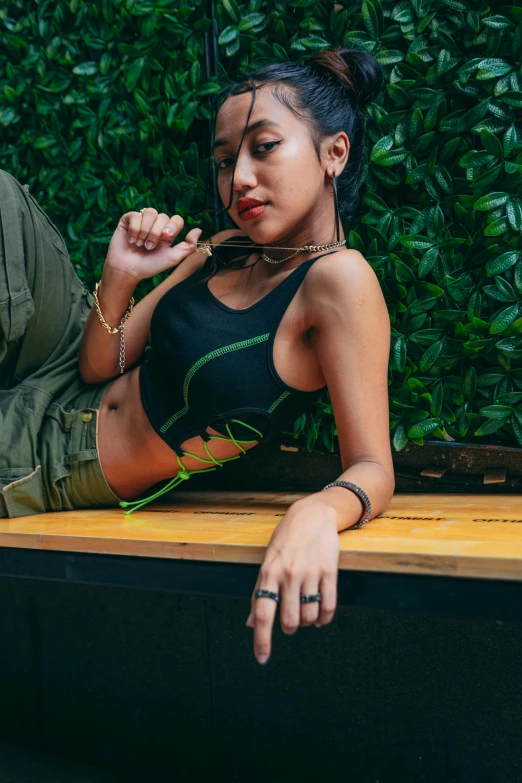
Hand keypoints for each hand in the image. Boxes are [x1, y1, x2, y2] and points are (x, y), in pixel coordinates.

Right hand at [105, 207, 202, 281]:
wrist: (128, 270)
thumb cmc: (150, 266)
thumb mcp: (172, 258)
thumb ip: (188, 246)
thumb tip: (199, 230)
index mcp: (168, 233)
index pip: (177, 219)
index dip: (173, 225)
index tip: (166, 237)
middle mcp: (156, 225)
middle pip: (163, 216)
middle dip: (156, 233)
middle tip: (148, 247)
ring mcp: (142, 221)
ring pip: (150, 213)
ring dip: (145, 230)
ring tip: (139, 244)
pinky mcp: (128, 220)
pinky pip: (135, 214)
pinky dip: (134, 228)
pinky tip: (131, 240)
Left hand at [246, 497, 340, 664]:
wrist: (312, 514)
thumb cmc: (286, 540)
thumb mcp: (267, 562)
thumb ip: (260, 593)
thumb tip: (250, 624)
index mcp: (268, 573)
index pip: (263, 613)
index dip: (262, 640)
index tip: (263, 659)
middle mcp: (288, 574)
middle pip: (289, 621)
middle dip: (290, 628)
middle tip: (291, 622)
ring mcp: (309, 572)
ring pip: (309, 616)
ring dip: (309, 622)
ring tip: (307, 613)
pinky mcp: (329, 570)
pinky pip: (329, 606)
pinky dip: (324, 618)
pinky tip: (321, 616)